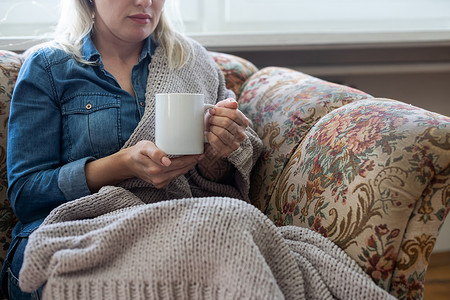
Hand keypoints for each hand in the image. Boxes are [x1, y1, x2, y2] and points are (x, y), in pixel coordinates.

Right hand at [85, 140, 202, 191]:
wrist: (128, 164)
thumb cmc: (137, 152)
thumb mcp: (145, 147)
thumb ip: (155, 153)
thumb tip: (167, 162)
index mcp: (156, 170)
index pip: (180, 163)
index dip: (192, 158)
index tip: (201, 152)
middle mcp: (159, 179)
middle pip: (182, 169)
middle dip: (193, 161)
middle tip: (203, 152)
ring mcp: (160, 183)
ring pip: (180, 173)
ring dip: (189, 165)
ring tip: (197, 156)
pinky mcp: (161, 184)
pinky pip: (175, 175)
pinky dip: (181, 169)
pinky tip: (186, 162)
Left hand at [205, 98, 248, 157]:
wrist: (212, 134)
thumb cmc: (218, 119)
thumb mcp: (223, 108)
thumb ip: (228, 103)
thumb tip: (234, 104)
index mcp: (244, 122)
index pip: (233, 114)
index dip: (221, 111)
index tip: (213, 110)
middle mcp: (242, 134)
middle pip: (226, 123)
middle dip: (215, 119)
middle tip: (211, 119)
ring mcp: (235, 144)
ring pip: (221, 132)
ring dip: (212, 127)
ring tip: (211, 127)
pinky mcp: (226, 151)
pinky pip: (215, 141)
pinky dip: (209, 135)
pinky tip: (209, 134)